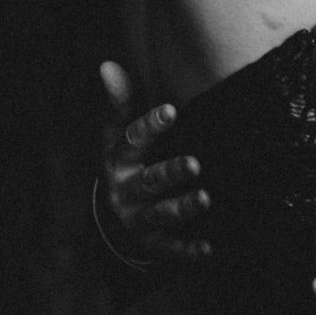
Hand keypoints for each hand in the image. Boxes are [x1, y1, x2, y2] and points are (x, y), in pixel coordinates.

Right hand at [99, 61, 210, 260]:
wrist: (112, 220)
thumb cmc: (125, 164)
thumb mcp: (118, 136)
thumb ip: (121, 102)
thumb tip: (107, 64)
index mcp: (119, 159)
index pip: (132, 140)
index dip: (150, 125)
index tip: (171, 110)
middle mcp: (127, 189)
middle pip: (149, 180)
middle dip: (171, 172)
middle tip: (195, 163)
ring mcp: (138, 218)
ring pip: (161, 213)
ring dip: (183, 207)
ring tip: (205, 199)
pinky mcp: (152, 244)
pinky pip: (170, 248)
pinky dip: (188, 250)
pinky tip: (208, 247)